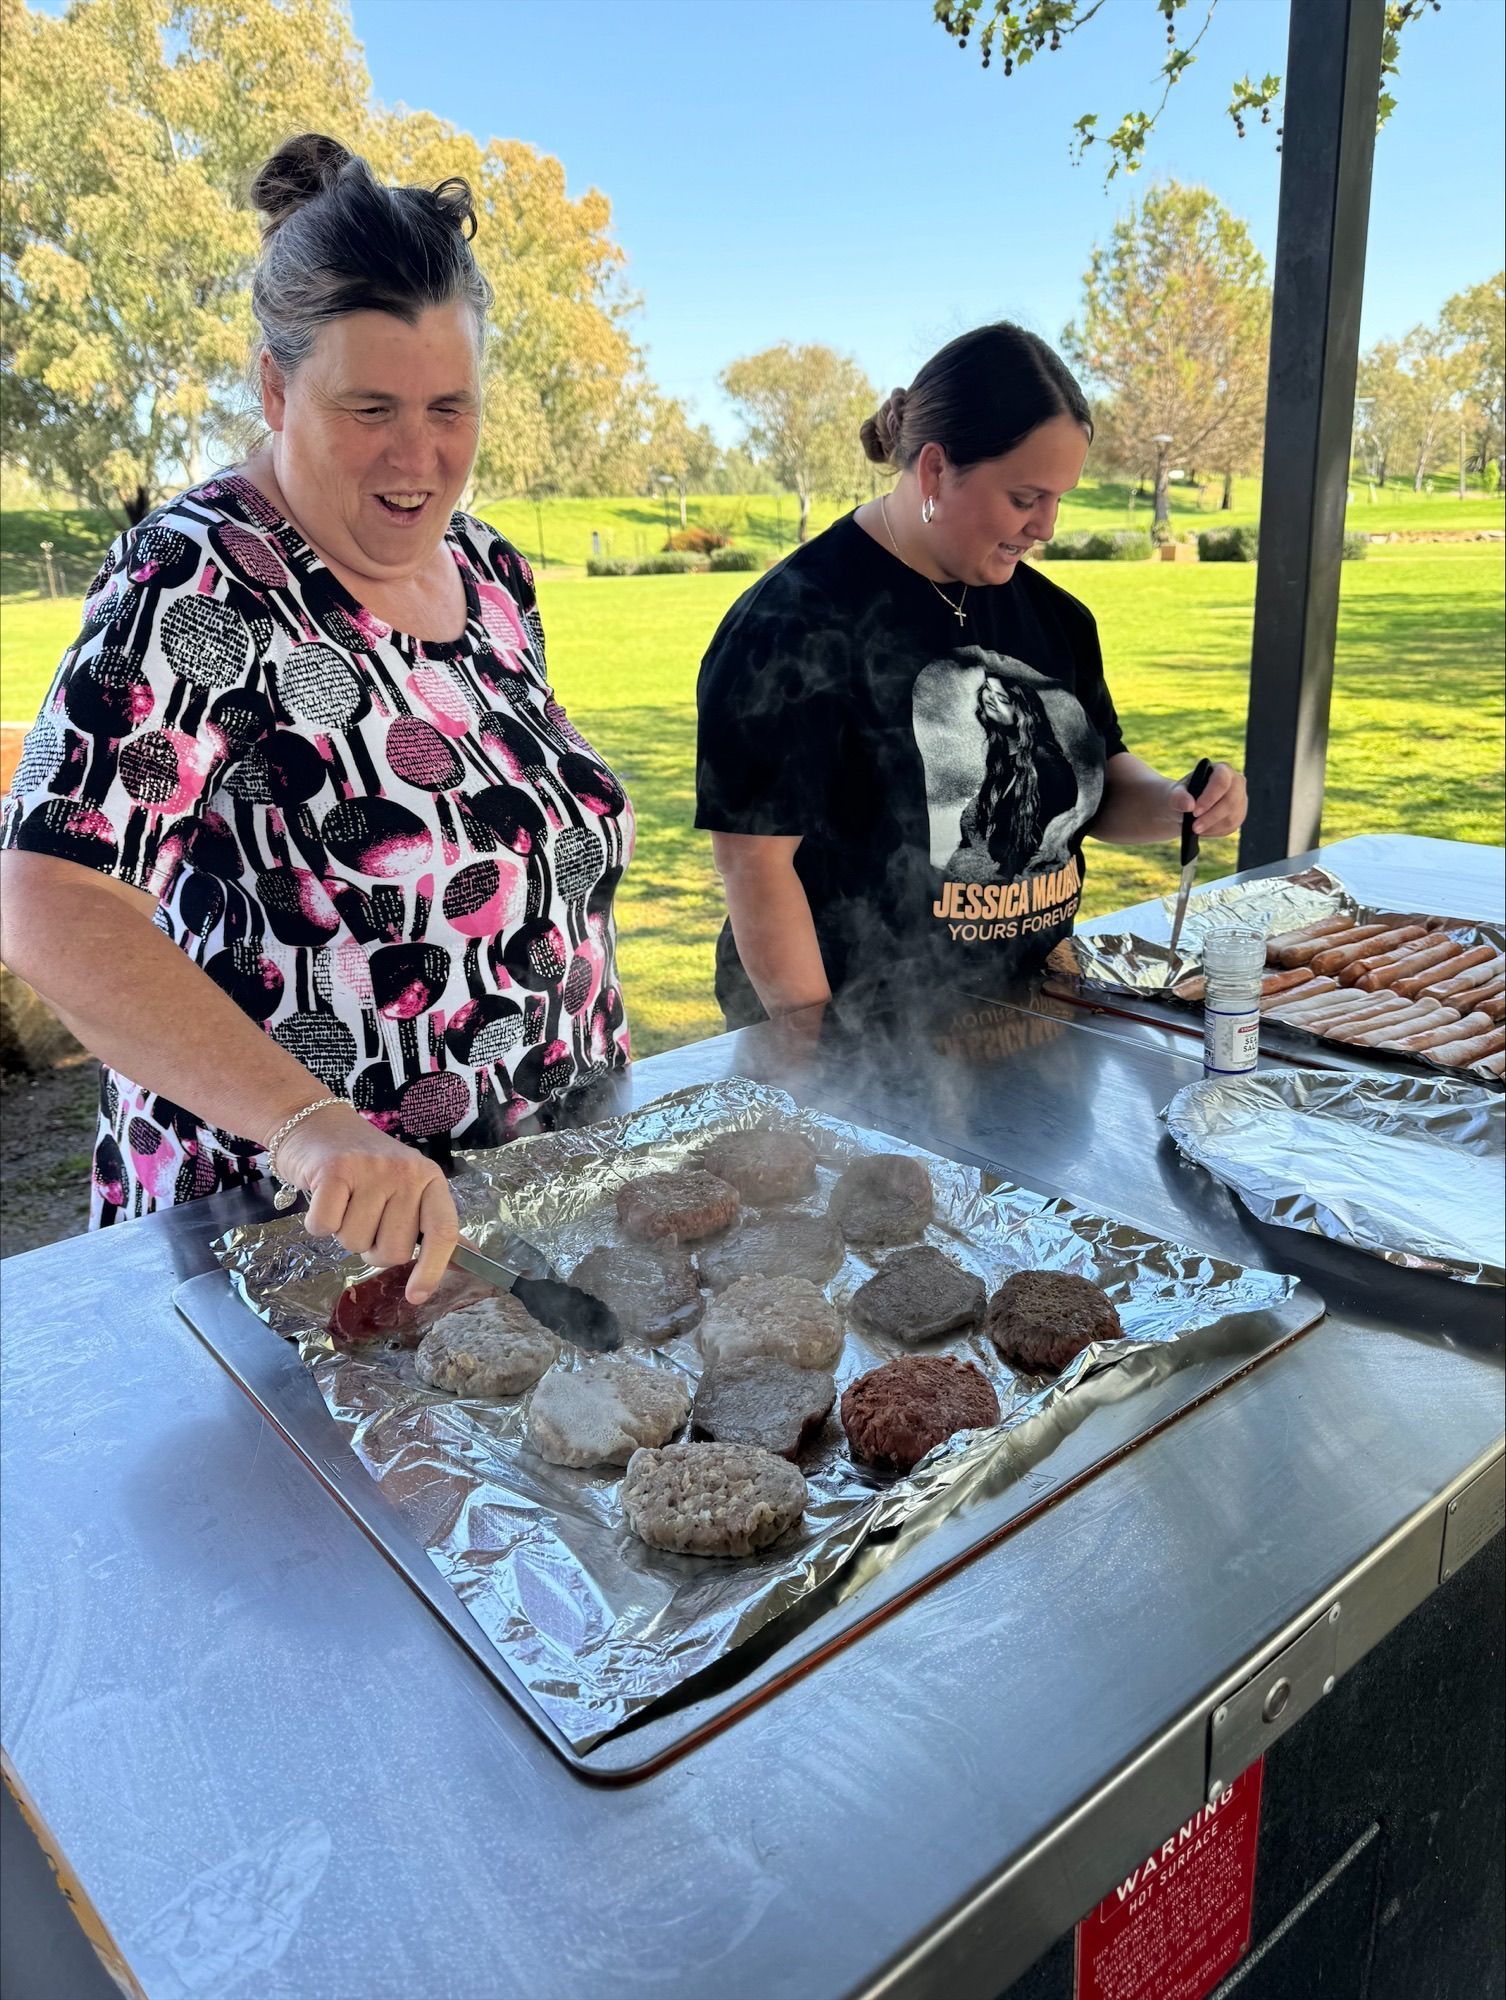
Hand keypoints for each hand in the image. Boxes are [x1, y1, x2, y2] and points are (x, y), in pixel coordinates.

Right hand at [275, 1104, 458, 1304]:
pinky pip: (325, 1228)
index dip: (433, 1270)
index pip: (443, 1232)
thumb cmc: (366, 1167)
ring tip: (345, 1203)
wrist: (318, 1126)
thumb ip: (434, 1225)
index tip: (416, 1296)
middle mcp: (406, 1172)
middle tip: (364, 1218)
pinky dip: (319, 1224)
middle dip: (373, 1248)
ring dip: (344, 1233)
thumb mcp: (408, 1188)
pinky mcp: (334, 1170)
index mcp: (430, 1180)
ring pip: (356, 1243)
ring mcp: (371, 1169)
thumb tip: (471, 1259)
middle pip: (392, 1250)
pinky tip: (325, 1199)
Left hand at [1168, 762, 1247, 838]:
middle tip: (1194, 827)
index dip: (1210, 798)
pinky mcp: (1239, 815)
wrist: (1186, 807)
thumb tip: (1189, 805)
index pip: (1221, 781)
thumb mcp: (1174, 794)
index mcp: (1221, 770)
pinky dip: (1215, 831)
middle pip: (1230, 801)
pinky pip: (1231, 827)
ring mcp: (1240, 799)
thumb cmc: (1181, 796)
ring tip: (1195, 829)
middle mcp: (1236, 782)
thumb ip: (1178, 797)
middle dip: (1211, 817)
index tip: (1195, 812)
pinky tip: (1203, 830)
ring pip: (1232, 817)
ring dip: (1212, 826)